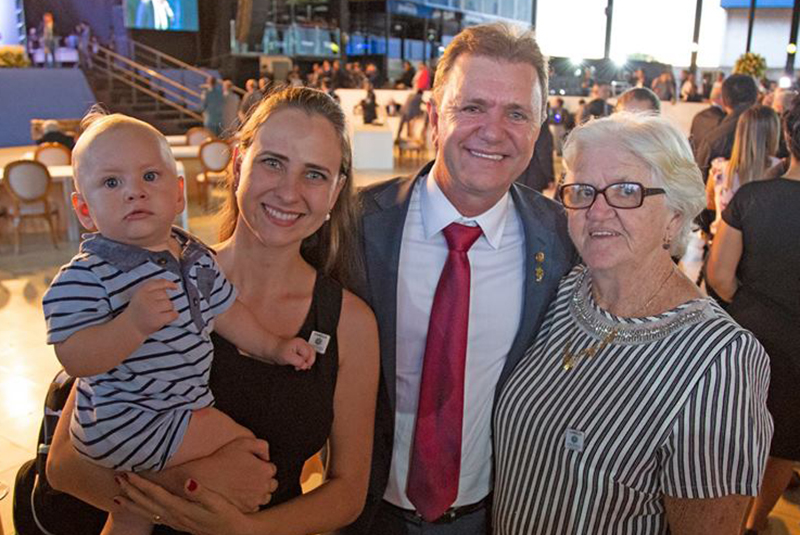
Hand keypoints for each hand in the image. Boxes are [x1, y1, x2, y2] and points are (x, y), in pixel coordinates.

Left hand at [116, 474, 253, 534]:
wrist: (233, 532)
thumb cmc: (227, 516)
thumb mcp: (217, 502)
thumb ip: (201, 492)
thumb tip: (188, 481)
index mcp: (181, 509)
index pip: (156, 494)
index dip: (141, 484)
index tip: (129, 473)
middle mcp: (175, 516)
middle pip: (147, 503)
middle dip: (131, 491)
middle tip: (117, 478)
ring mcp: (175, 521)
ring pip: (147, 512)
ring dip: (132, 503)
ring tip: (117, 496)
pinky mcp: (179, 522)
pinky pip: (154, 517)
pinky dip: (142, 512)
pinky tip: (138, 508)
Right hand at [125, 279, 178, 336]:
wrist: (131, 327)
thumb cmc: (139, 310)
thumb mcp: (141, 295)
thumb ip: (154, 288)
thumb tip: (174, 285)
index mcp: (142, 291)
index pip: (160, 283)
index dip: (169, 284)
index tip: (175, 287)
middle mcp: (146, 299)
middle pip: (166, 295)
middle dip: (164, 301)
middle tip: (154, 309)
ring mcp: (152, 309)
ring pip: (170, 304)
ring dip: (168, 309)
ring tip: (158, 314)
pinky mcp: (157, 319)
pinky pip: (173, 314)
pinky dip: (173, 316)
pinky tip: (166, 319)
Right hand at [182, 437, 276, 512]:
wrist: (204, 479)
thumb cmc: (222, 460)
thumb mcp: (243, 442)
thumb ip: (261, 445)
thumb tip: (267, 456)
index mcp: (265, 470)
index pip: (271, 469)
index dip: (261, 466)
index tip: (252, 466)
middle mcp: (263, 486)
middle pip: (271, 484)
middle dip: (263, 479)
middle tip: (249, 476)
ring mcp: (256, 499)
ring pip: (265, 496)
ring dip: (259, 491)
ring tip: (245, 486)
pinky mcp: (247, 509)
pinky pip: (255, 506)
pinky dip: (251, 501)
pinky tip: (241, 494)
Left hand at [275, 337, 315, 370]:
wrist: (273, 351)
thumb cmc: (278, 352)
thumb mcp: (287, 357)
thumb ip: (298, 361)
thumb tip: (305, 365)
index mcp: (300, 343)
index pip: (308, 354)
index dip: (304, 362)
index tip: (298, 367)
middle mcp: (303, 343)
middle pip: (313, 353)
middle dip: (308, 362)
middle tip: (301, 367)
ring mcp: (303, 346)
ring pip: (312, 354)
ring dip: (308, 361)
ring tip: (301, 366)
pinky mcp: (302, 350)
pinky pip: (309, 355)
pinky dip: (307, 361)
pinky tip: (302, 364)